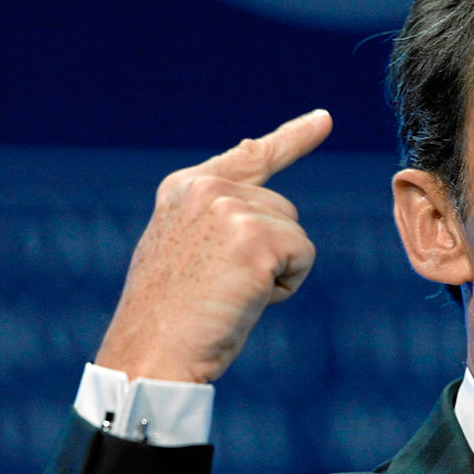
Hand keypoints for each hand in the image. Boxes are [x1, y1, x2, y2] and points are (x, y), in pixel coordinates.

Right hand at [95, 109, 332, 382]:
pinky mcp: (256, 239)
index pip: (251, 155)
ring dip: (276, 271)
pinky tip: (245, 300)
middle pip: (283, 210)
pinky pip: (302, 256)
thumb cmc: (168, 316)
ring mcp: (230, 210)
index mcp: (184, 187)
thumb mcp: (184, 249)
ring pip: (294, 234)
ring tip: (228, 295)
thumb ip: (217, 216)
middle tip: (221, 288)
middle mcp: (207, 188)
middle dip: (269, 252)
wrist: (150, 354)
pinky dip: (286, 286)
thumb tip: (266, 196)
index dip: (293, 138)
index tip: (324, 119)